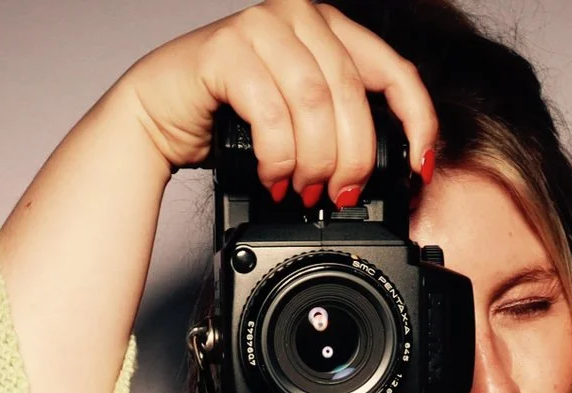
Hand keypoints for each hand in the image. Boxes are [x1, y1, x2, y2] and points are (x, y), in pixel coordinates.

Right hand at [112, 0, 437, 196]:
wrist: (154, 114)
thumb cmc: (224, 118)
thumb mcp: (298, 116)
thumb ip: (338, 122)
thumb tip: (379, 167)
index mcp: (327, 26)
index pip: (394, 70)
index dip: (415, 123)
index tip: (417, 168)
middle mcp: (299, 15)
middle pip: (353, 95)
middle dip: (353, 158)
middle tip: (340, 195)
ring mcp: (262, 26)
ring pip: (315, 104)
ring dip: (315, 161)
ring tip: (304, 191)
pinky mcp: (227, 50)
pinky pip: (272, 113)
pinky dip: (278, 157)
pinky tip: (273, 177)